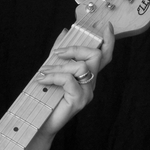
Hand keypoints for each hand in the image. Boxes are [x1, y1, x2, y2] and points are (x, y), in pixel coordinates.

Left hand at [34, 20, 114, 137]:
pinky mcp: (79, 100)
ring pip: (80, 67)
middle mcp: (91, 84)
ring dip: (59, 66)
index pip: (105, 57)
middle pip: (95, 56)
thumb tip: (65, 32)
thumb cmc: (46, 99)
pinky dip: (54, 76)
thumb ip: (59, 53)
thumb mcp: (53, 71)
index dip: (109, 42)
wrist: (40, 124)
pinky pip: (69, 79)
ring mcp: (87, 93)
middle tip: (57, 53)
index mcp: (88, 77)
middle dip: (75, 48)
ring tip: (43, 72)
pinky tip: (42, 80)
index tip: (106, 26)